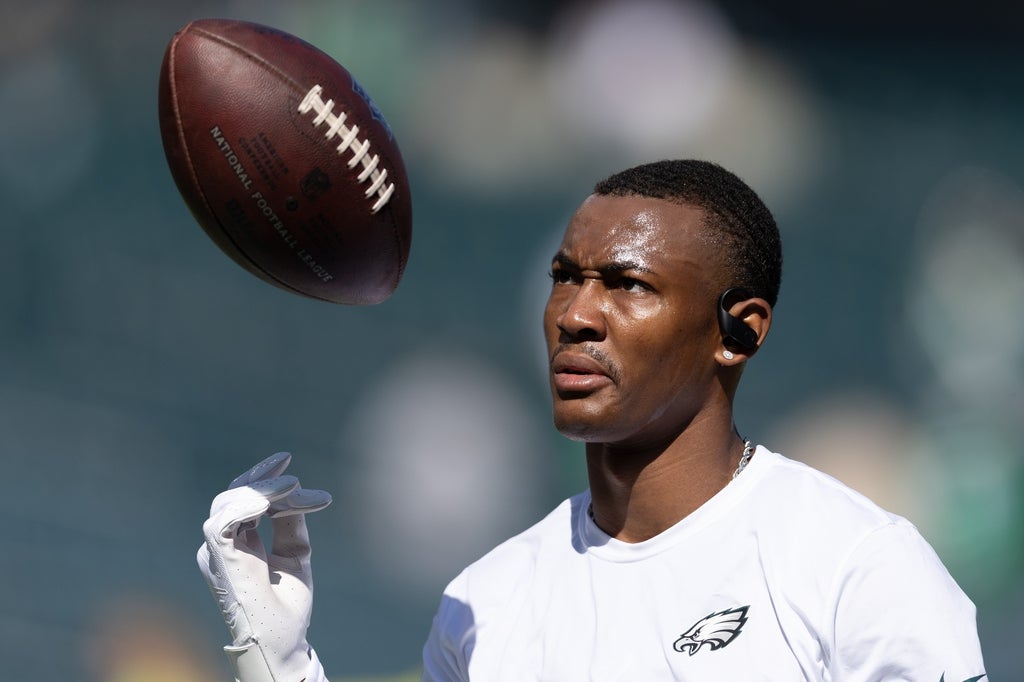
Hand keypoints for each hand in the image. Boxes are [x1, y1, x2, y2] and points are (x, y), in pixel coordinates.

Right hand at [197, 452, 330, 681]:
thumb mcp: (294, 552)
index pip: (243, 498)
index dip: (262, 476)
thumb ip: (290, 522)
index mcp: (238, 543)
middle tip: (293, 477)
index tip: (286, 459)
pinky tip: (273, 501)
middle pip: (235, 494)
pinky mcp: (218, 557)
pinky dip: (247, 504)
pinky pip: (223, 520)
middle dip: (264, 478)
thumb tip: (293, 490)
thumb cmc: (287, 606)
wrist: (283, 641)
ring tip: (293, 487)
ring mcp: (218, 551)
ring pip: (228, 501)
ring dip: (263, 490)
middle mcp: (223, 545)